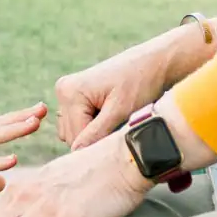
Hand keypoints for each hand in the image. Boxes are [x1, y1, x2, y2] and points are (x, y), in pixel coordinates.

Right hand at [56, 37, 179, 148]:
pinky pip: (77, 124)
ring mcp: (68, 93)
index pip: (75, 138)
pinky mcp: (76, 96)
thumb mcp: (120, 111)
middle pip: (72, 136)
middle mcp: (64, 91)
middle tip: (119, 124)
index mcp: (70, 92)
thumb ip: (96, 133)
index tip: (118, 137)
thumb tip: (76, 153)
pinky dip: (93, 126)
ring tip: (115, 118)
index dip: (97, 144)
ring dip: (94, 133)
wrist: (153, 63)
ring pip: (73, 132)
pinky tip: (109, 114)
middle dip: (95, 137)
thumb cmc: (140, 83)